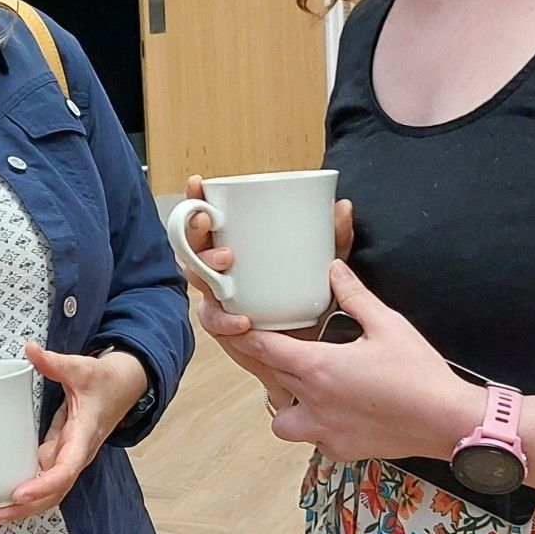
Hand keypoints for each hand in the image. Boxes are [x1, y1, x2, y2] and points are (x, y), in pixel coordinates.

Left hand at [0, 343, 148, 526]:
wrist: (124, 387)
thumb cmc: (105, 381)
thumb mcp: (82, 368)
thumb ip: (56, 362)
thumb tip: (31, 349)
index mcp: (83, 436)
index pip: (66, 469)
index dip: (43, 484)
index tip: (19, 494)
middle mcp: (76, 454)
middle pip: (53, 492)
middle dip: (25, 508)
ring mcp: (69, 457)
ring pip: (48, 492)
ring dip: (22, 507)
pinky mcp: (60, 455)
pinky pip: (43, 480)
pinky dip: (25, 493)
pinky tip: (1, 498)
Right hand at [188, 180, 354, 407]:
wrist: (308, 348)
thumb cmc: (308, 299)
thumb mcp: (323, 263)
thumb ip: (333, 238)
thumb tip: (342, 207)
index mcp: (235, 245)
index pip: (209, 218)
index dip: (196, 200)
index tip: (198, 185)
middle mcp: (220, 270)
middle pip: (192, 245)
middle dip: (196, 234)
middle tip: (215, 228)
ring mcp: (218, 298)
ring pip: (198, 280)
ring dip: (207, 271)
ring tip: (227, 266)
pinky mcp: (224, 327)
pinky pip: (215, 320)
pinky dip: (226, 319)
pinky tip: (243, 319)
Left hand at [220, 259, 480, 464]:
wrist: (447, 422)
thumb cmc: (418, 372)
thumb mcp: (387, 324)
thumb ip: (354, 296)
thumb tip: (334, 269)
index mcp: (318, 367)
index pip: (262, 348)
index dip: (243, 335)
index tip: (235, 325)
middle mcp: (311, 401)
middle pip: (268, 377)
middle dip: (263, 361)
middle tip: (267, 345)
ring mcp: (322, 430)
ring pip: (280, 418)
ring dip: (285, 401)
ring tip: (304, 387)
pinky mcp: (338, 449)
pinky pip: (310, 437)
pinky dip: (315, 425)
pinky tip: (335, 411)